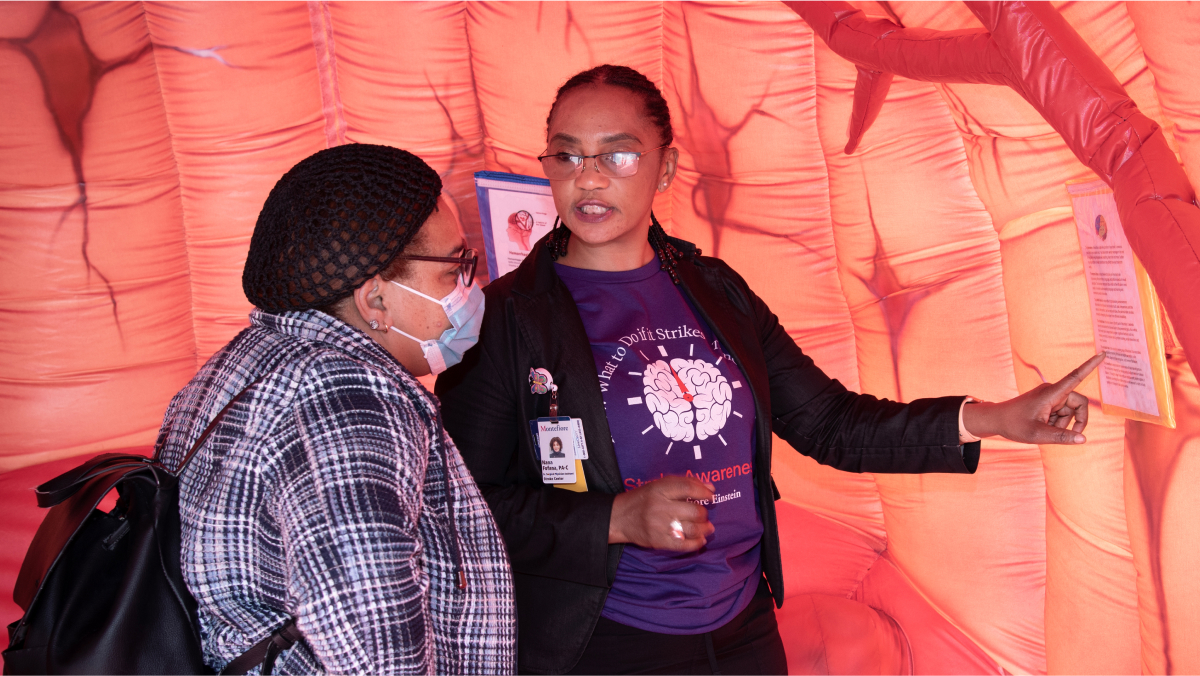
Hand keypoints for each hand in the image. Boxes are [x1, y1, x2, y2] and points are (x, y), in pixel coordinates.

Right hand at [609, 475, 714, 550]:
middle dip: (704, 514)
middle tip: (703, 515)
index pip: (688, 488)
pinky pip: (683, 545)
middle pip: (694, 511)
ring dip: (704, 529)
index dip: (704, 492)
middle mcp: (660, 506)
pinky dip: (696, 543)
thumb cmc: (643, 498)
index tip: (711, 496)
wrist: (619, 517)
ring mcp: (659, 525)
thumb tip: (710, 488)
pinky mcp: (658, 541)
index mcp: (660, 489)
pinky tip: (700, 540)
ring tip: (707, 528)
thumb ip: (685, 483)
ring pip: (692, 529)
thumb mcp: (659, 485)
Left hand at [962, 353, 1105, 444]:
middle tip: (1072, 436)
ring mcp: (1051, 396)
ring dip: (1064, 423)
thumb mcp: (1037, 435)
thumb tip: (1083, 438)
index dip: (1090, 366)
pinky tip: (1044, 427)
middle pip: (1079, 404)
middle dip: (1078, 420)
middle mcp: (1053, 391)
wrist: (997, 420)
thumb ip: (1061, 437)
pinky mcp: (1049, 402)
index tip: (1103, 353)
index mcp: (1051, 393)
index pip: (1075, 377)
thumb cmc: (1014, 425)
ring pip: (1071, 411)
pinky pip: (1063, 413)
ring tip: (1045, 429)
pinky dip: (1058, 422)